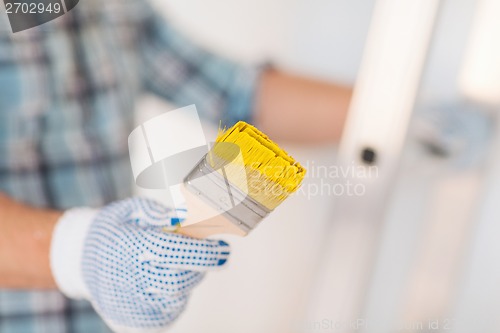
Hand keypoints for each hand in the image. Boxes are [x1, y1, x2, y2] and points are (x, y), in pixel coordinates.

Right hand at [50, 197, 230, 332]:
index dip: (203, 252)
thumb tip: (186, 220)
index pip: (173, 252)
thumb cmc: (113, 231)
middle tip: (213, 255)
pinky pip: (169, 311)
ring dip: (188, 278)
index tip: (223, 249)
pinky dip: (177, 295)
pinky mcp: (135, 318)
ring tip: (179, 263)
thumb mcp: (132, 210)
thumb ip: (160, 214)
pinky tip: (169, 279)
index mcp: (129, 247)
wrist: (81, 259)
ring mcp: (130, 302)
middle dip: (201, 266)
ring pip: (176, 296)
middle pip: (178, 280)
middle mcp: (129, 278)